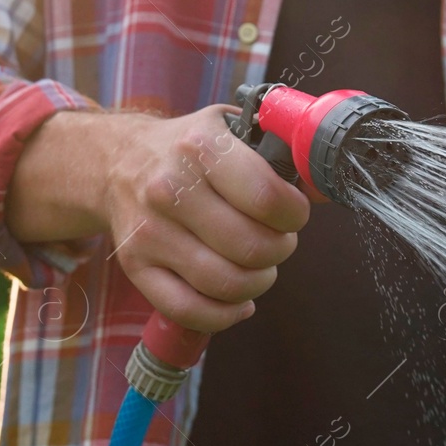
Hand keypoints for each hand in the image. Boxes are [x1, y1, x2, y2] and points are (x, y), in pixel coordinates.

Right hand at [102, 105, 309, 331]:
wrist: (117, 161)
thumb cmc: (190, 149)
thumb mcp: (234, 130)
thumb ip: (284, 155)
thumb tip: (328, 189)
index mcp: (201, 147)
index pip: (267, 199)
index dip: (295, 216)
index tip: (294, 215)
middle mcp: (169, 189)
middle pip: (250, 248)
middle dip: (279, 250)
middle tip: (278, 241)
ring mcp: (149, 232)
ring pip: (224, 283)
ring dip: (257, 283)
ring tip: (259, 267)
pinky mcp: (135, 266)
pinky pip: (189, 310)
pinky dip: (224, 315)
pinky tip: (238, 301)